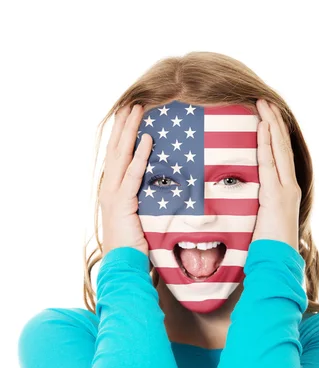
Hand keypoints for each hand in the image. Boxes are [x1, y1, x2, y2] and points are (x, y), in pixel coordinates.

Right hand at [100, 104, 152, 256]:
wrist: (123, 263)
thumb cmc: (133, 245)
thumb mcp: (138, 217)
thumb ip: (143, 200)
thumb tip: (160, 189)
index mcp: (111, 191)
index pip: (116, 157)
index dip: (121, 135)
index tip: (127, 116)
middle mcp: (109, 189)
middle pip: (116, 150)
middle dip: (123, 125)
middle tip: (131, 104)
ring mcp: (113, 194)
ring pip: (122, 155)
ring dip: (130, 131)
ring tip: (137, 110)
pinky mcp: (122, 202)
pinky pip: (133, 173)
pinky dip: (140, 155)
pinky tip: (147, 138)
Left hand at [252, 99, 300, 251]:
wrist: (277, 261)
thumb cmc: (267, 246)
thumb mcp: (260, 220)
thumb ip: (256, 206)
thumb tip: (243, 200)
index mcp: (285, 190)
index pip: (280, 156)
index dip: (274, 134)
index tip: (266, 116)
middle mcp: (289, 186)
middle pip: (281, 146)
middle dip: (273, 121)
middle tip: (264, 100)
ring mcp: (286, 189)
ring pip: (279, 149)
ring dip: (271, 125)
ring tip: (264, 104)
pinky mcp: (278, 194)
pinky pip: (270, 163)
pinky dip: (267, 144)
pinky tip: (263, 127)